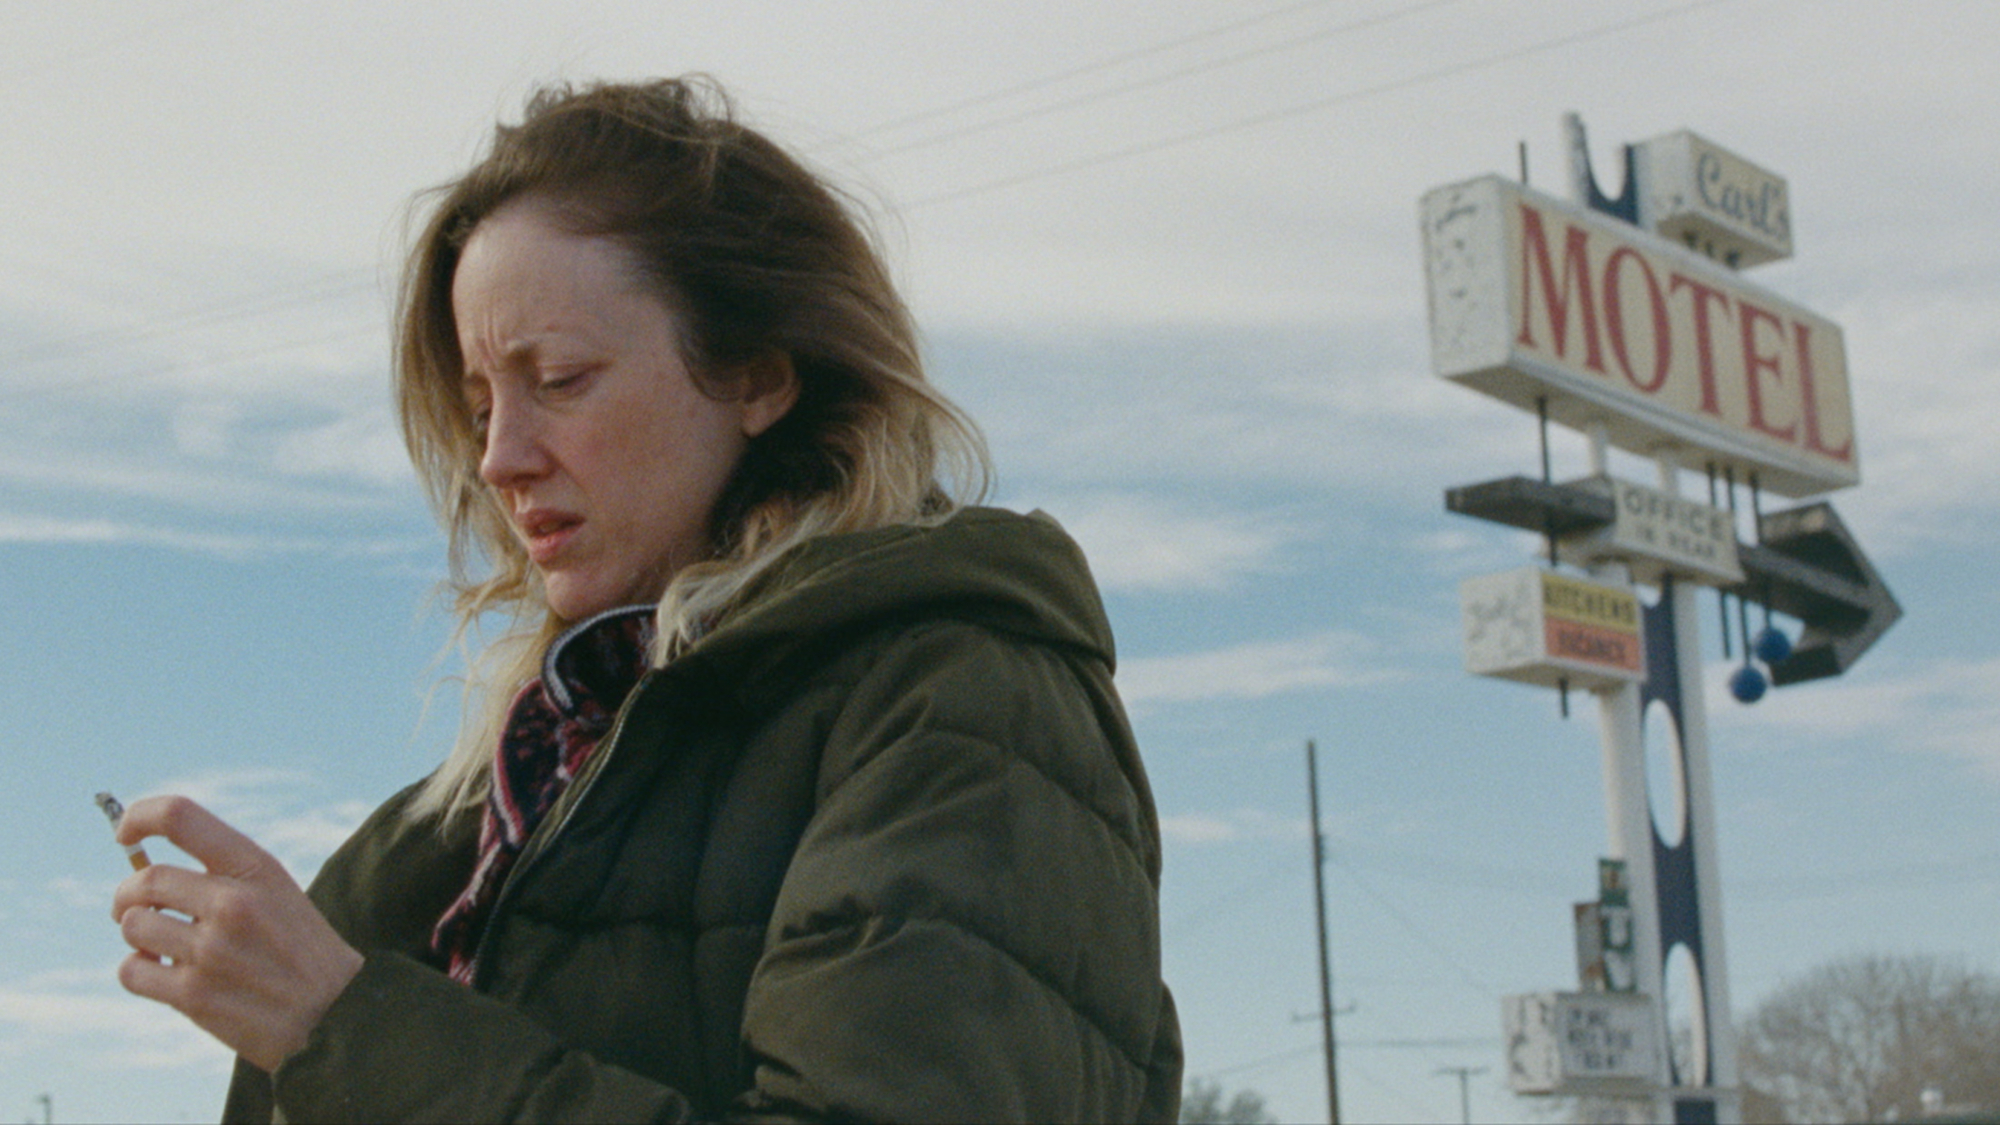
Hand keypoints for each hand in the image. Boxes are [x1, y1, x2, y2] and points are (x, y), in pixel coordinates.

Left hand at [110, 796, 362, 1071]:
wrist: (334, 1010)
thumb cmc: (297, 948)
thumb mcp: (276, 892)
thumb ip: (222, 875)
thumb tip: (144, 874)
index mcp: (256, 867)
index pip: (180, 817)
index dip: (139, 818)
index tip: (126, 834)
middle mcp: (233, 902)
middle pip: (144, 880)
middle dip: (126, 895)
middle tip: (132, 908)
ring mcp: (212, 950)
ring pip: (133, 926)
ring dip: (136, 935)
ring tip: (159, 945)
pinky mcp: (195, 994)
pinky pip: (131, 971)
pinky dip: (137, 970)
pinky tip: (162, 973)